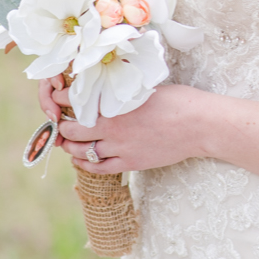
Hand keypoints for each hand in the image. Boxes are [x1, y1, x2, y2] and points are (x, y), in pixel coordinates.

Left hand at [51, 83, 206, 174]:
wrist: (201, 125)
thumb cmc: (180, 101)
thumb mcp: (147, 90)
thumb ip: (122, 94)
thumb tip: (106, 90)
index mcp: (115, 106)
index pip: (73, 103)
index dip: (60, 100)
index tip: (58, 98)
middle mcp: (113, 129)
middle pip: (71, 132)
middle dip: (63, 127)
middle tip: (63, 123)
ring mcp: (121, 148)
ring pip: (81, 153)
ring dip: (71, 147)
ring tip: (70, 142)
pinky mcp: (131, 163)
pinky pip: (98, 168)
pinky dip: (86, 164)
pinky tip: (83, 159)